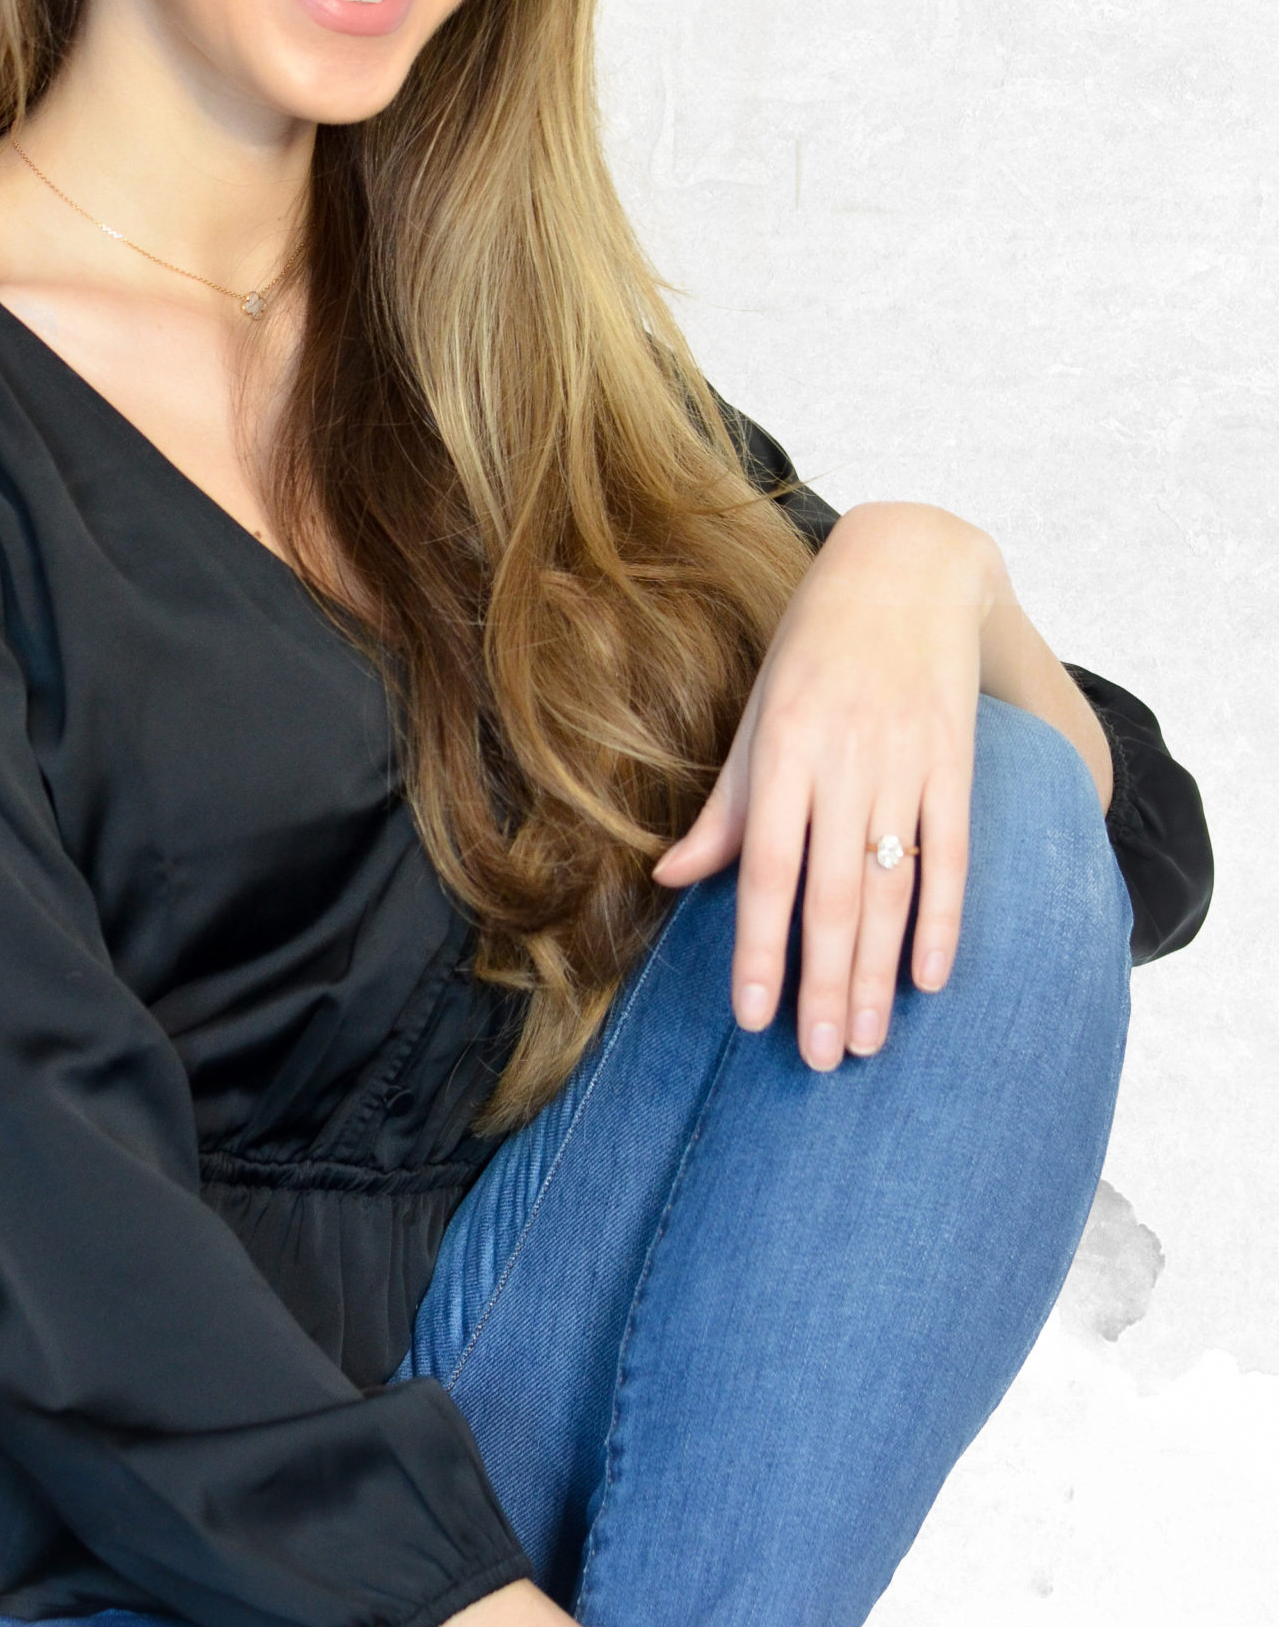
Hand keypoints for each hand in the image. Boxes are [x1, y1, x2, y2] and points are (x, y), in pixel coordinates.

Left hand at [651, 502, 1001, 1069]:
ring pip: (891, 886)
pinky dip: (946, 919)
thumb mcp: (755, 714)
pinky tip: (934, 979)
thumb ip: (724, 806)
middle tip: (822, 1059)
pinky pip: (954, 853)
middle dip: (826, 984)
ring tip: (869, 1040)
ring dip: (881, 972)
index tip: (753, 1016)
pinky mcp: (957, 761)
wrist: (908, 567)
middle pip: (833, 893)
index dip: (758, 946)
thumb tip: (668, 880)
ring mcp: (905, 761)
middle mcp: (843, 759)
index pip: (766, 869)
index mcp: (781, 749)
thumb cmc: (814, 647)